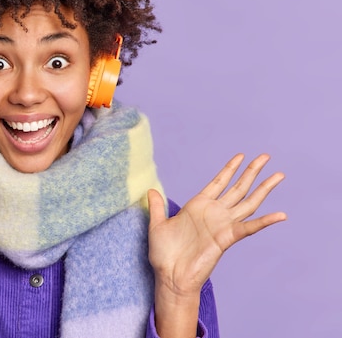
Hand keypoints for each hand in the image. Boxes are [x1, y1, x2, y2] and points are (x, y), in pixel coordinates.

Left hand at [148, 153, 286, 296]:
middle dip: (252, 172)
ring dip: (264, 189)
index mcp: (198, 206)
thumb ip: (158, 207)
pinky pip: (249, 227)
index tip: (241, 156)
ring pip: (248, 202)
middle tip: (266, 156)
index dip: (230, 169)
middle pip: (238, 187)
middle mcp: (214, 213)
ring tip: (279, 175)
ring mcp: (222, 225)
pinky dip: (265, 221)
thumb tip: (150, 190)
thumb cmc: (163, 254)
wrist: (169, 276)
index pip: (219, 182)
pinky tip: (280, 214)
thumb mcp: (157, 225)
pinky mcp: (227, 238)